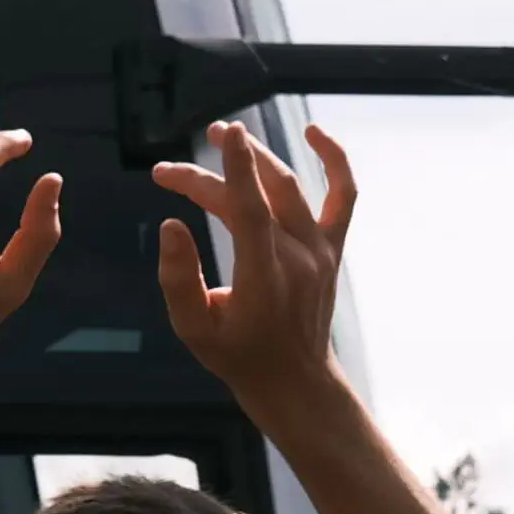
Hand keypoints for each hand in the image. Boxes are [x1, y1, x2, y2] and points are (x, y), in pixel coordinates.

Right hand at [152, 118, 358, 415]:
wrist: (295, 381)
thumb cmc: (238, 356)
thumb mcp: (194, 330)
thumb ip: (178, 279)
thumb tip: (171, 224)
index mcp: (264, 278)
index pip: (250, 211)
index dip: (236, 169)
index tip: (223, 133)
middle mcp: (298, 258)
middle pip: (258, 195)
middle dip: (214, 173)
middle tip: (171, 169)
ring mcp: (320, 251)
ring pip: (291, 186)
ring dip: (256, 158)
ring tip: (222, 137)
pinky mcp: (332, 249)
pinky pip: (342, 196)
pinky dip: (334, 161)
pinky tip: (314, 132)